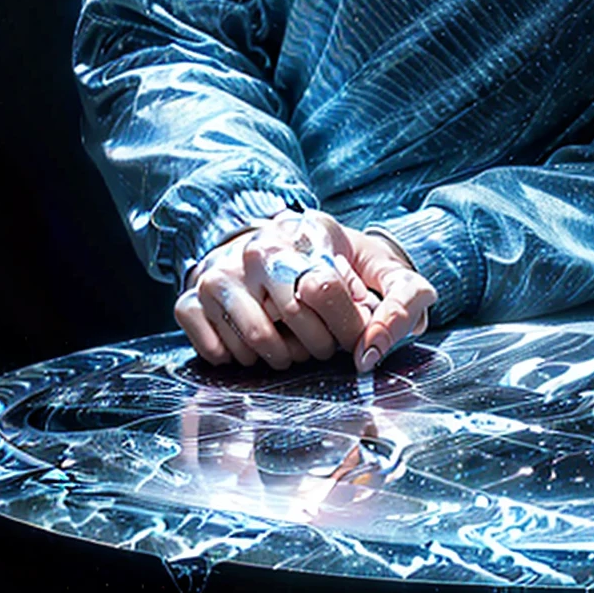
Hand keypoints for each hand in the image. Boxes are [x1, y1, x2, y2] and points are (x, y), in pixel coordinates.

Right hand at [173, 210, 435, 371]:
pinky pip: (215, 351)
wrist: (271, 248)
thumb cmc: (334, 264)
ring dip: (279, 358)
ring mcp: (220, 273)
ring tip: (288, 343)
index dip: (346, 326)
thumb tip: (371, 353)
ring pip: (255, 343)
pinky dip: (238, 360)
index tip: (351, 339)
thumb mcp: (377, 266)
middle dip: (316, 346)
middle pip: (293, 318)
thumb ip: (402, 299)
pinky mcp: (191, 299)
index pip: (325, 287)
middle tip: (320, 344)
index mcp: (306, 232)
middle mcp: (257, 248)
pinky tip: (252, 344)